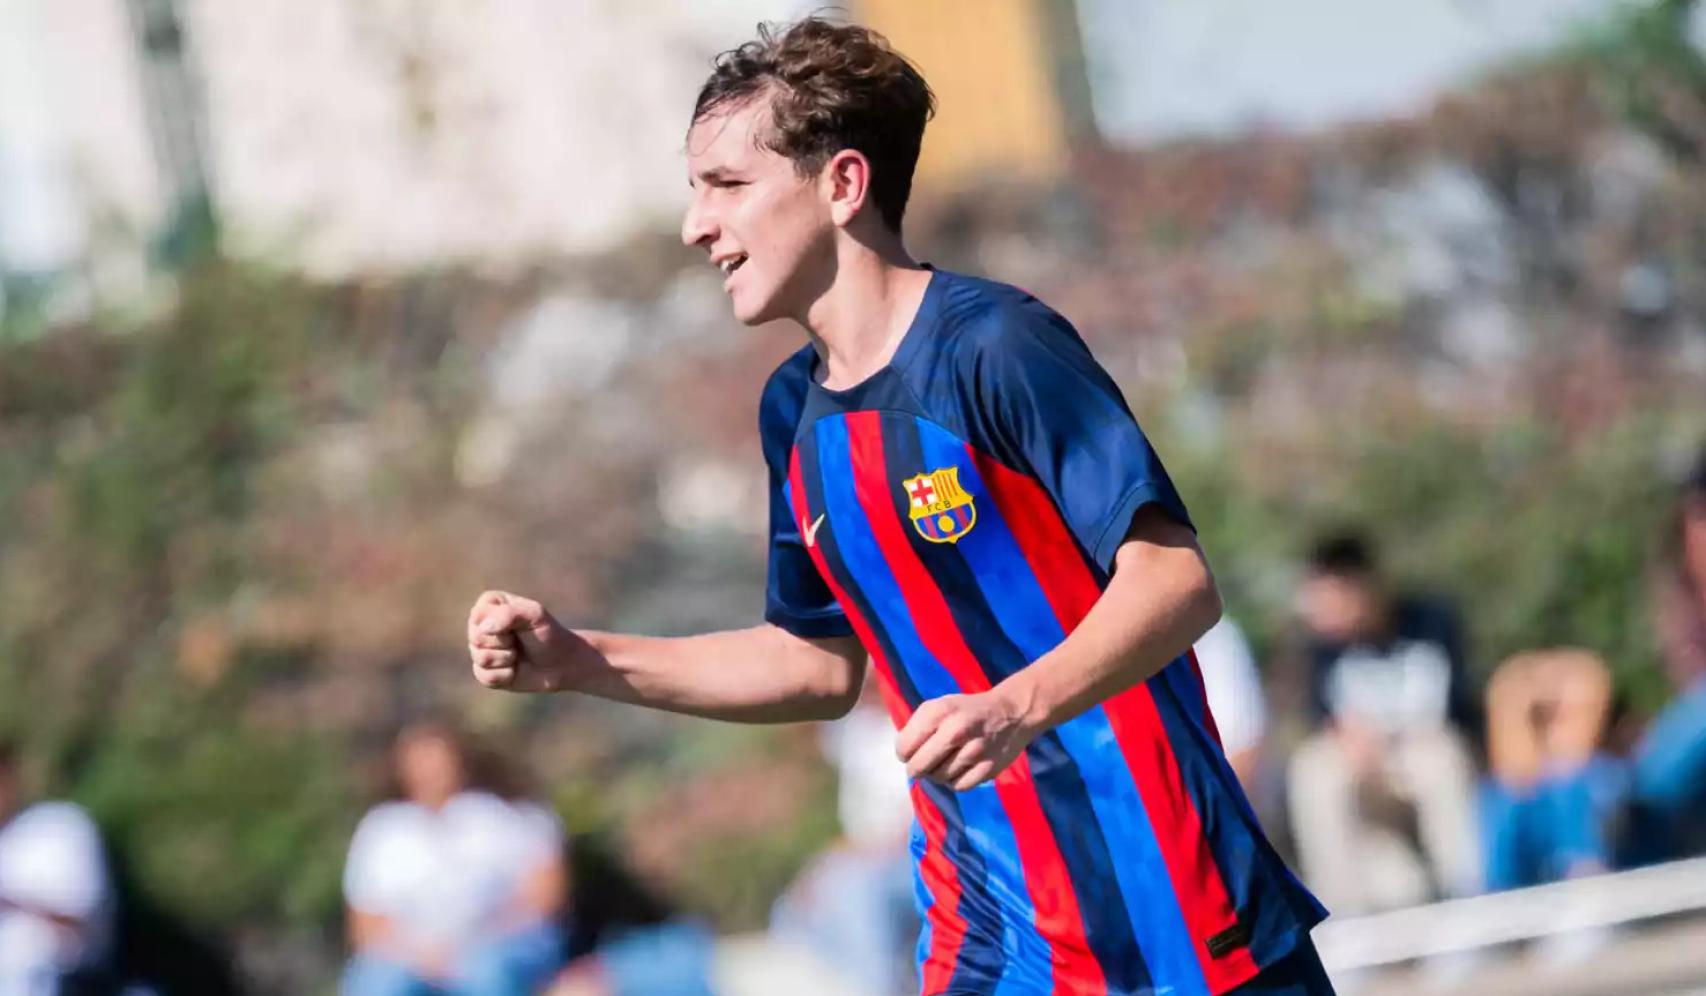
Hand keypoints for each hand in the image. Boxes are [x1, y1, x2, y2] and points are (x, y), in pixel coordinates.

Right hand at [466, 590, 585, 692]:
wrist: (560, 662)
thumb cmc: (547, 633)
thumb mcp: (535, 614)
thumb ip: (509, 613)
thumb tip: (484, 628)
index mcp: (488, 604)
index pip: (479, 615)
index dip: (501, 624)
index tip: (520, 624)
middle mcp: (480, 626)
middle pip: (477, 638)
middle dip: (505, 642)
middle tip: (519, 640)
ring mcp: (479, 650)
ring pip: (481, 658)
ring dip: (507, 659)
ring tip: (518, 654)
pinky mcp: (484, 672)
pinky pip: (485, 677)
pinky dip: (505, 675)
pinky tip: (515, 669)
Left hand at [896, 691, 1036, 790]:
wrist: (1011, 712)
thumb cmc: (968, 710)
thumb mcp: (940, 706)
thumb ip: (918, 726)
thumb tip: (904, 754)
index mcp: (940, 712)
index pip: (904, 747)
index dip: (904, 753)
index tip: (909, 752)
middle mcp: (956, 731)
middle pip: (919, 767)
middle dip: (916, 769)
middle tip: (921, 765)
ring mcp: (974, 751)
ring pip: (938, 778)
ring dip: (936, 774)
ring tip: (944, 762)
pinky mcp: (988, 768)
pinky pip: (959, 786)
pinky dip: (954, 781)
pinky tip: (958, 770)